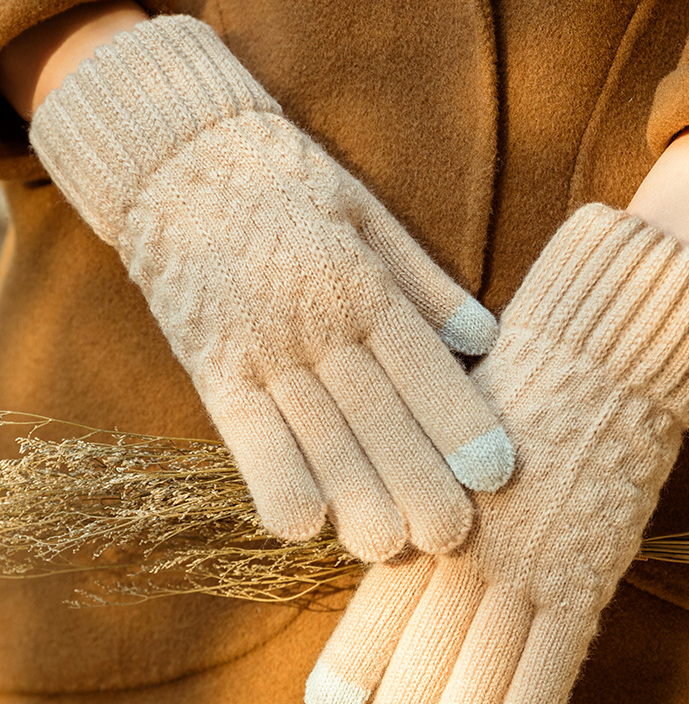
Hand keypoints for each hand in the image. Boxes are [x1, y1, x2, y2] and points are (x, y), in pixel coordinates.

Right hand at [29, 14, 514, 560]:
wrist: (176, 155)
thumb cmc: (286, 182)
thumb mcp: (365, 212)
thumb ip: (425, 283)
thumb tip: (486, 339)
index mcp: (360, 281)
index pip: (420, 364)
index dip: (461, 422)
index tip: (498, 474)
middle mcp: (312, 320)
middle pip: (375, 415)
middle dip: (417, 481)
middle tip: (452, 537)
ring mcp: (257, 347)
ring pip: (313, 437)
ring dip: (352, 499)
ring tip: (388, 548)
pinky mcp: (208, 365)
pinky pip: (242, 435)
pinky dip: (271, 481)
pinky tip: (303, 525)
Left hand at [305, 204, 688, 703]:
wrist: (595, 357)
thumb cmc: (509, 389)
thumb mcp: (438, 432)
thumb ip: (410, 495)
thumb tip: (381, 552)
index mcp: (425, 502)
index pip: (381, 599)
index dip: (355, 663)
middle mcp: (470, 540)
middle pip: (425, 649)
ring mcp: (531, 560)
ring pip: (485, 669)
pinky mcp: (587, 573)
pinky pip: (555, 663)